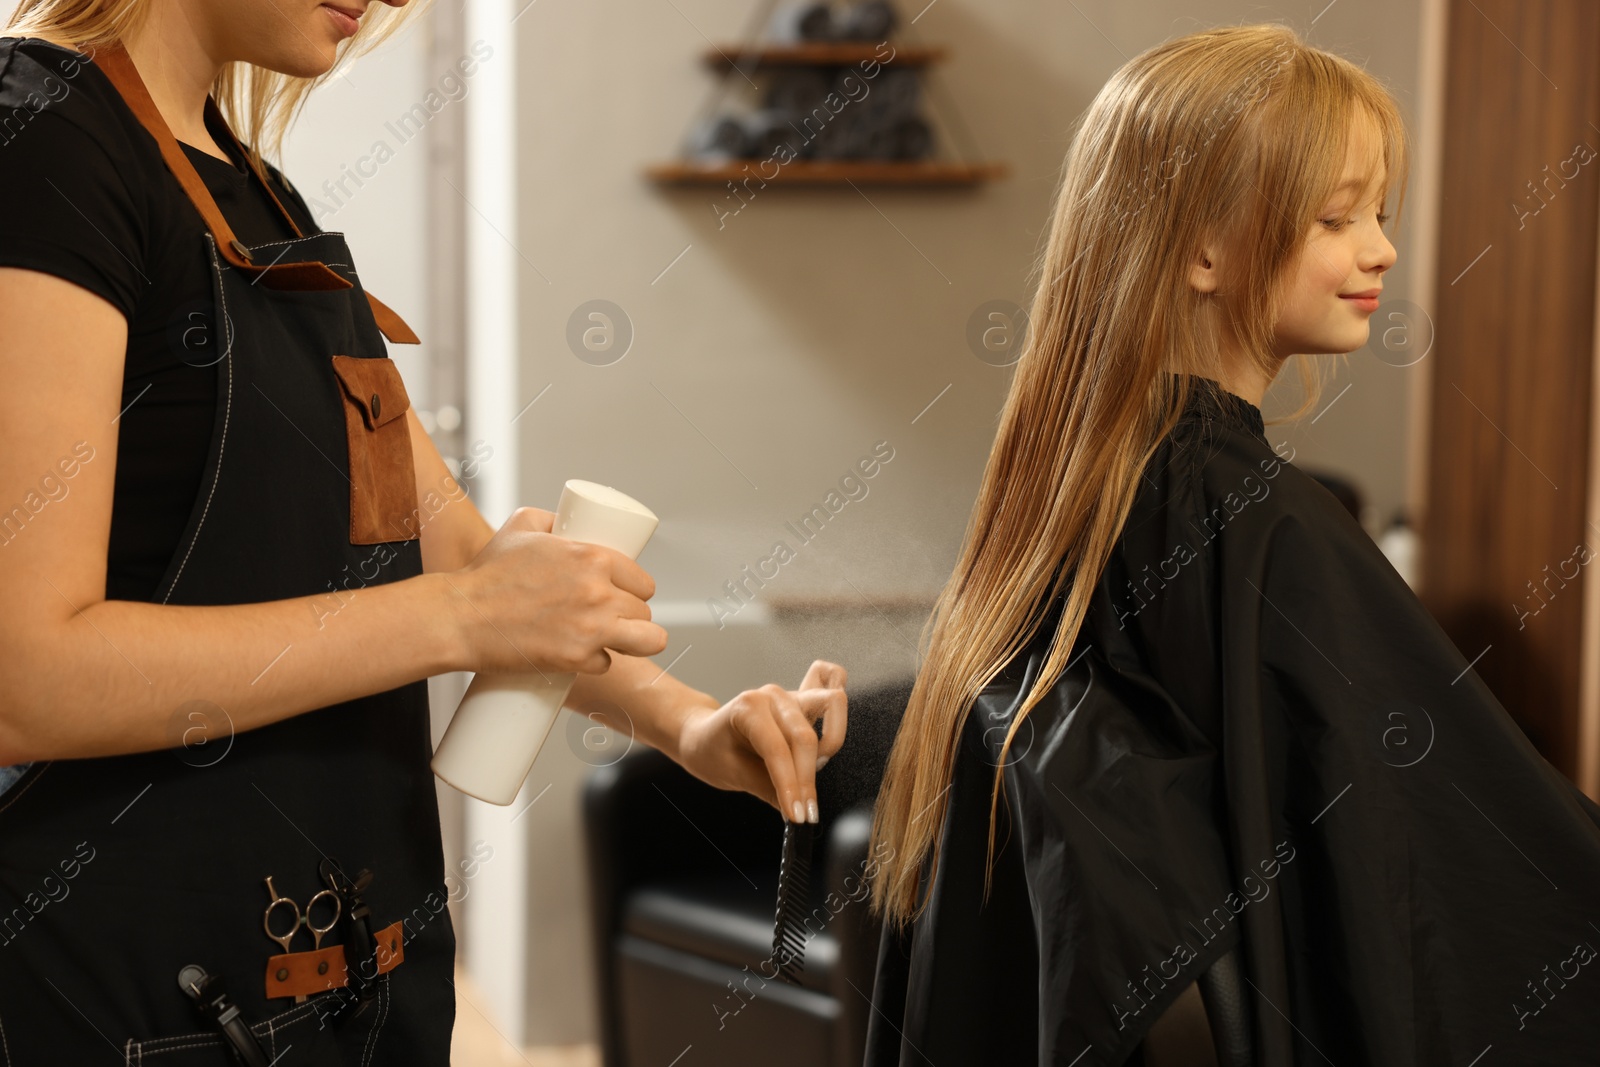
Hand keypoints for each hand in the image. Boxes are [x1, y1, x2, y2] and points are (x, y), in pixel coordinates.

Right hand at [446, 506, 667, 674]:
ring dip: (637, 643)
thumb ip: (551, 519)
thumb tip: (567, 521)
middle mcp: (599, 592)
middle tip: (611, 620)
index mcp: (593, 558)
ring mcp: (592, 627)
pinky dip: (595, 663)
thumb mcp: (520, 527)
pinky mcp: (577, 658)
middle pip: (645, 612)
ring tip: (619, 643)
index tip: (626, 595)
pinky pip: (607, 664)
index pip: (643, 581)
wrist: (459, 617)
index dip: (635, 590)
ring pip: (649, 640)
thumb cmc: (485, 574)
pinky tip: (581, 656)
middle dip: (630, 617)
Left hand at [676, 660, 847, 822]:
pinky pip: (831, 700)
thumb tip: (798, 810)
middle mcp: (772, 696)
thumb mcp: (732, 774)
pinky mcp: (803, 703)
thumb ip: (767, 790)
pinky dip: (836, 718)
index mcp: (748, 707)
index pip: (777, 750)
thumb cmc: (712, 751)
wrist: (702, 737)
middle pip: (804, 736)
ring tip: (813, 774)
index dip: (790, 785)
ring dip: (828, 744)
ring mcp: (790, 695)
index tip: (797, 815)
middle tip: (805, 811)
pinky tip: (828, 748)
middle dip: (807, 778)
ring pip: (829, 706)